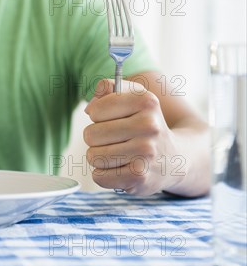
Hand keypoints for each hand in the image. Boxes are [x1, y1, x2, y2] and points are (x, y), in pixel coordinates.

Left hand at [83, 79, 182, 194]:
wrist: (176, 158)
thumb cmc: (144, 125)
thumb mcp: (133, 97)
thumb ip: (108, 88)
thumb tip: (90, 108)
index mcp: (145, 102)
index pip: (95, 110)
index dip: (98, 116)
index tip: (113, 119)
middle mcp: (149, 126)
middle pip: (90, 135)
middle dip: (96, 139)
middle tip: (115, 140)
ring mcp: (145, 153)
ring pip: (93, 157)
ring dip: (99, 158)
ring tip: (118, 155)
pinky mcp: (140, 177)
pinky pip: (99, 177)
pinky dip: (104, 175)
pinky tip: (121, 170)